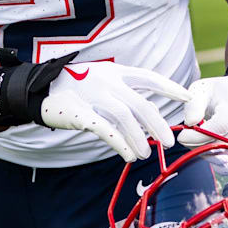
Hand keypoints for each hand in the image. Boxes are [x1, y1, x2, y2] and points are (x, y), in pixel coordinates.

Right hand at [39, 61, 190, 161]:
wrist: (38, 89)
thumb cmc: (74, 86)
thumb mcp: (101, 81)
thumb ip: (125, 93)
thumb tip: (151, 113)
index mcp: (115, 71)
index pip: (148, 77)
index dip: (169, 88)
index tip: (188, 98)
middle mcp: (106, 81)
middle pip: (139, 103)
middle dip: (157, 123)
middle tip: (169, 141)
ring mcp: (92, 95)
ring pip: (124, 118)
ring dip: (138, 137)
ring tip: (146, 153)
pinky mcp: (79, 112)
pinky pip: (103, 129)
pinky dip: (118, 143)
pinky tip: (128, 155)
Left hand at [177, 76, 227, 152]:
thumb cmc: (218, 93)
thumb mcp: (202, 90)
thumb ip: (194, 105)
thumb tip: (190, 123)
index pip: (219, 126)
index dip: (198, 135)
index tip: (182, 136)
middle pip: (222, 144)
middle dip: (199, 145)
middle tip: (188, 138)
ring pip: (226, 155)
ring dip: (207, 152)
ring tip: (200, 139)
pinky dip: (218, 156)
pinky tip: (211, 143)